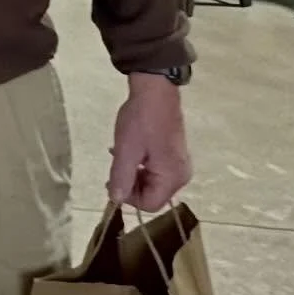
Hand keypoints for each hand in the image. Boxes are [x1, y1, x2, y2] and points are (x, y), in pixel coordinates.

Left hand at [107, 73, 191, 210]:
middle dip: (131, 185)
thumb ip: (121, 178)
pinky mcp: (175, 154)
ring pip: (152, 182)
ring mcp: (180, 164)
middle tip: (114, 167)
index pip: (150, 204)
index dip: (129, 198)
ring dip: (133, 174)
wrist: (156, 90)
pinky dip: (141, 165)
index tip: (112, 181)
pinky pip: (156, 169)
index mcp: (172, 177)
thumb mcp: (126, 151)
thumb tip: (115, 200)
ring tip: (120, 156)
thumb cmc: (141, 121)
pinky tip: (128, 151)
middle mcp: (181, 175)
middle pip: (152, 194)